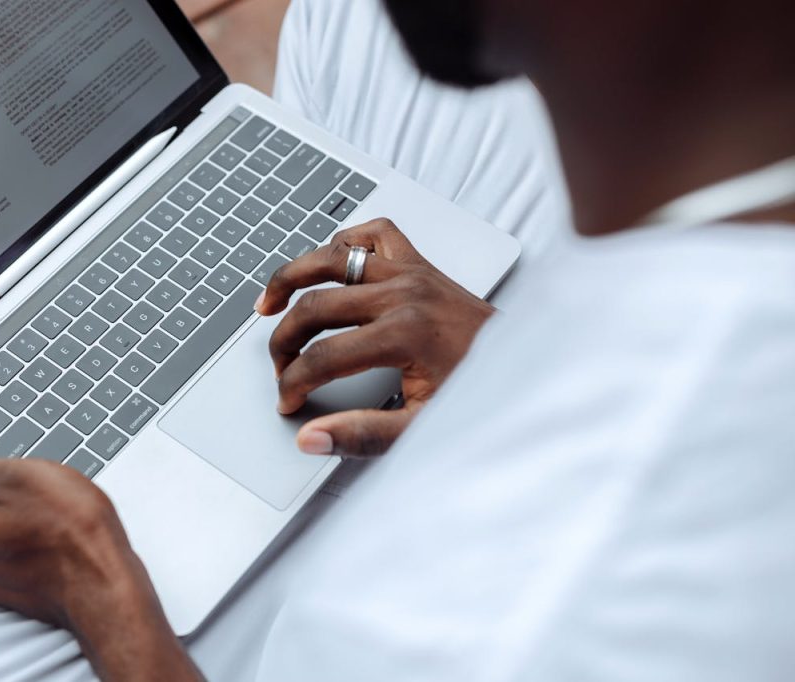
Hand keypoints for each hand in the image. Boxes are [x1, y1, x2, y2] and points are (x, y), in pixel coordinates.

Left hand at [0, 453, 200, 681]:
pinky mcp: (4, 590)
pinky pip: (1, 552)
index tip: (9, 470)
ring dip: (7, 516)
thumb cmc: (68, 530)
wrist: (102, 586)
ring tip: (45, 513)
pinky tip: (47, 537)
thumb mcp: (17, 477)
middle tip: (33, 490)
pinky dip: (18, 539)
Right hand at [255, 218, 494, 456]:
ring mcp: (411, 272)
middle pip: (316, 307)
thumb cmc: (480, 394)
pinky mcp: (420, 263)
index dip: (294, 383)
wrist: (530, 366)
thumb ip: (362, 436)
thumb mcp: (422, 427)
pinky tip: (328, 261)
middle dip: (284, 341)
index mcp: (403, 335)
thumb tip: (310, 438)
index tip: (288, 401)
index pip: (323, 358)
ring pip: (332, 258)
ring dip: (293, 278)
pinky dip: (346, 241)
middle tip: (278, 367)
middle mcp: (403, 294)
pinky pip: (375, 234)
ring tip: (268, 303)